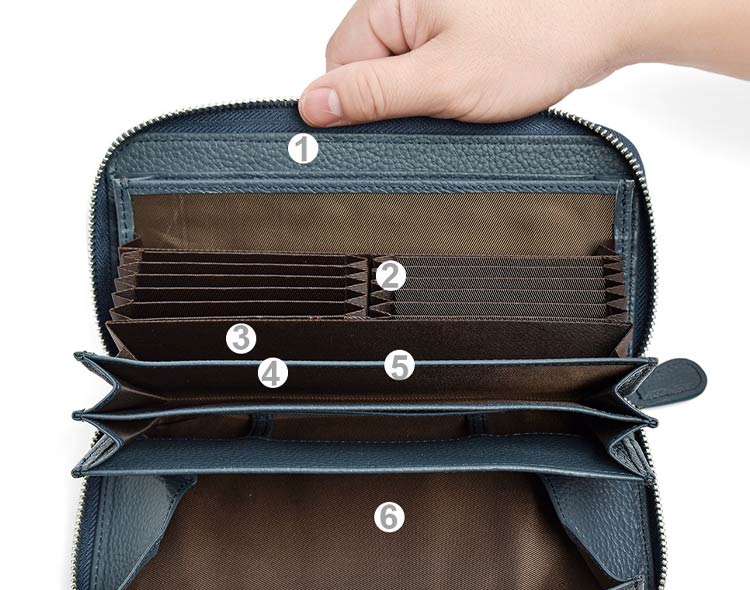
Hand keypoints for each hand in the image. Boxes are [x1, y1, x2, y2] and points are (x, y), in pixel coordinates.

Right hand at [299, 0, 749, 126]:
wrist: (607, 20)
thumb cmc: (541, 37)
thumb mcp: (442, 81)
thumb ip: (372, 94)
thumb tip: (314, 105)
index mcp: (390, 2)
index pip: (337, 65)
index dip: (358, 104)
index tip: (391, 121)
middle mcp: (406, 2)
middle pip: (368, 70)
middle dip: (399, 102)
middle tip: (440, 107)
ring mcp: (435, 15)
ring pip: (403, 74)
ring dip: (428, 99)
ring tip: (468, 93)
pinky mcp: (459, 29)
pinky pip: (432, 69)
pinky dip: (449, 89)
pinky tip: (477, 87)